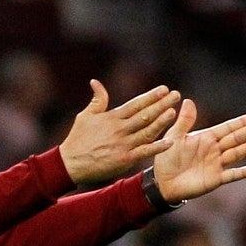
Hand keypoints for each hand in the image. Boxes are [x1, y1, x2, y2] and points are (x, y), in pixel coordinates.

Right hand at [58, 80, 179, 184]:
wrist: (70, 163)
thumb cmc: (77, 139)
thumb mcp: (85, 116)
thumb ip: (97, 99)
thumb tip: (95, 82)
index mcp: (112, 118)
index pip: (135, 104)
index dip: (151, 96)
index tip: (164, 89)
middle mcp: (119, 129)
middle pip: (144, 115)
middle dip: (161, 104)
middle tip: (176, 95)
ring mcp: (123, 144)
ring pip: (147, 131)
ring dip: (161, 121)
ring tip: (173, 112)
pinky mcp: (124, 159)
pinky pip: (144, 152)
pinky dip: (157, 147)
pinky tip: (170, 141)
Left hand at [151, 99, 245, 203]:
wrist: (161, 181)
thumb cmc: (166, 158)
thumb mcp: (174, 136)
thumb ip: (184, 121)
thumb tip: (189, 101)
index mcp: (206, 138)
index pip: (228, 128)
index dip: (243, 122)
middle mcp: (215, 150)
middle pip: (237, 138)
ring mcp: (216, 164)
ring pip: (237, 153)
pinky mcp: (215, 179)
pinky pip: (232, 175)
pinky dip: (244, 172)